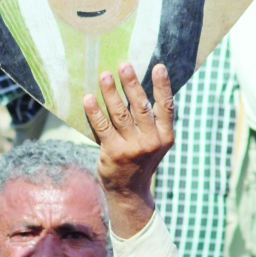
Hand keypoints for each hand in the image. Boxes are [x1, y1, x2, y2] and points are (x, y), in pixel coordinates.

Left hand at [83, 63, 173, 237]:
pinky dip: (95, 111)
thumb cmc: (140, 159)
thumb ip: (151, 121)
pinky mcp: (113, 153)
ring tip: (104, 75)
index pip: (166, 107)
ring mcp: (133, 148)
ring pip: (120, 114)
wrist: (129, 191)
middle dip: (132, 84)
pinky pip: (102, 127)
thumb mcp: (155, 142)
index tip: (158, 67)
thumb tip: (136, 86)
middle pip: (141, 107)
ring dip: (111, 92)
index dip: (163, 86)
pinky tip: (88, 98)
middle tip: (124, 65)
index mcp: (165, 136)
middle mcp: (152, 142)